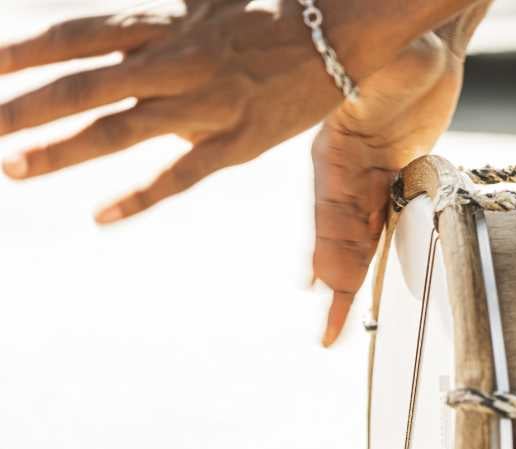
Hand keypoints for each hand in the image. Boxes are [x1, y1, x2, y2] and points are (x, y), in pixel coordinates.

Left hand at [0, 0, 345, 221]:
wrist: (339, 35)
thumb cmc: (272, 12)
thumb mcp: (205, 1)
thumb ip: (156, 17)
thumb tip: (112, 29)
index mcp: (168, 26)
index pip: (79, 37)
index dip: (26, 51)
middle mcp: (178, 64)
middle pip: (85, 85)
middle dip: (24, 107)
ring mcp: (207, 106)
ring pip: (122, 131)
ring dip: (63, 150)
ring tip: (13, 169)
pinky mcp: (239, 143)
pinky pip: (183, 174)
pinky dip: (141, 196)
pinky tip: (101, 216)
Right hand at [311, 32, 467, 345]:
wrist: (427, 46)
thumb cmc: (405, 50)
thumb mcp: (387, 67)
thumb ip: (372, 88)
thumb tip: (367, 89)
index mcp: (336, 153)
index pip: (330, 212)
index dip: (327, 250)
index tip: (322, 287)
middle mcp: (344, 174)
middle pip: (338, 238)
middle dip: (337, 284)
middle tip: (331, 331)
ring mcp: (365, 181)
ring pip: (355, 241)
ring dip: (349, 283)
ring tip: (336, 327)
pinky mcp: (392, 182)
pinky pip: (378, 229)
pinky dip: (367, 260)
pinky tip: (352, 285)